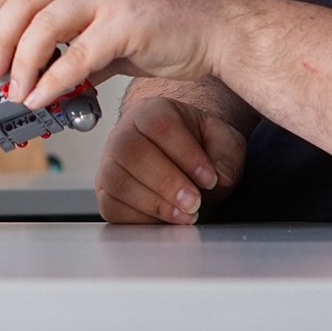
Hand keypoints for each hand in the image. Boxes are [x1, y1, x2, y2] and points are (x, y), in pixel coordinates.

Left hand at [0, 0, 221, 108]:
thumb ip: (72, 40)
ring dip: (21, 63)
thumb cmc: (165, 26)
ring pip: (44, 25)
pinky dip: (53, 81)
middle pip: (23, 1)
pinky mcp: (126, 26)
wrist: (215, 29)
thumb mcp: (106, 23)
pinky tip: (43, 97)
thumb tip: (36, 70)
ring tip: (15, 90)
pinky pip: (77, 56)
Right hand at [95, 97, 246, 223]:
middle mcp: (123, 133)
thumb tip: (218, 177)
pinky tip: (164, 221)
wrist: (181, 160)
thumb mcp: (223, 143)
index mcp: (151, 111)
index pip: (159, 125)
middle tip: (194, 202)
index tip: (210, 179)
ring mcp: (110, 163)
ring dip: (153, 203)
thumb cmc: (200, 148)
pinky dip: (138, 219)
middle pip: (130, 151)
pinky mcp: (105, 192)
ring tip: (184, 216)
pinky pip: (110, 207)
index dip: (185, 154)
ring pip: (116, 180)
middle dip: (165, 181)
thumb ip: (226, 156)